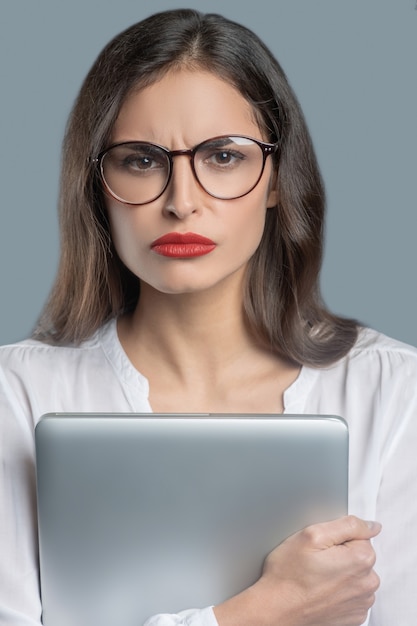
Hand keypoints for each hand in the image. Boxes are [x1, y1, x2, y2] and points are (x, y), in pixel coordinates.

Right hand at [214, 515, 380, 625]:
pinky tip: (320, 590)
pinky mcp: (353, 617)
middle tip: (316, 561)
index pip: (360, 536)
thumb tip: (372, 526)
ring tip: (316, 577)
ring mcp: (361, 603)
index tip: (321, 547)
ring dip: (340, 573)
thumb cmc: (289, 575)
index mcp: (361, 560)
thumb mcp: (312, 535)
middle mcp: (367, 584)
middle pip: (359, 556)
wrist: (276, 610)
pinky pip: (352, 594)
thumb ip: (347, 525)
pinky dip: (339, 591)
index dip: (337, 537)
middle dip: (340, 554)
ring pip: (356, 575)